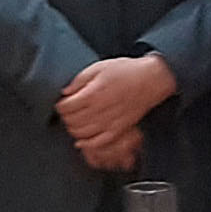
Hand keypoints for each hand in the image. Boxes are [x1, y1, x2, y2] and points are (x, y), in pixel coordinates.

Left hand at [56, 54, 177, 164]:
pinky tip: (82, 141)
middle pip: (72, 121)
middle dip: (65, 117)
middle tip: (67, 112)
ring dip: (73, 129)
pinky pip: (98, 142)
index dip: (60, 106)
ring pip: (82, 133)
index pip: (66, 107)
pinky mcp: (118, 129)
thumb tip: (65, 92)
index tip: (61, 103)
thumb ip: (79, 80)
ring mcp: (110, 122)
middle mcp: (100, 110)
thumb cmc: (127, 71)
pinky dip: (87, 144)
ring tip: (74, 122)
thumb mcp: (99, 67)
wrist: (151, 79)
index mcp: (93, 93)